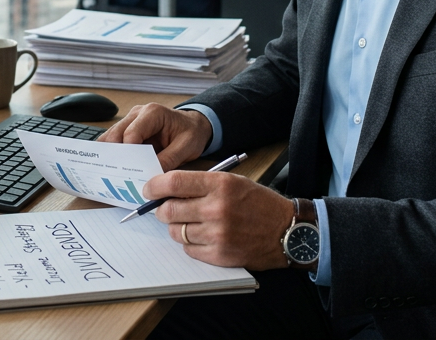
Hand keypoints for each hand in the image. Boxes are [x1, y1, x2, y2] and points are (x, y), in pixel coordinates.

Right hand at [98, 103, 211, 170]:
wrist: (194, 126)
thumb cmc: (191, 133)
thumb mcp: (186, 148)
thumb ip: (168, 160)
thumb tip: (151, 178)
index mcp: (153, 113)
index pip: (131, 133)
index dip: (127, 154)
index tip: (129, 173)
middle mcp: (138, 113)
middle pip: (115, 134)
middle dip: (114, 156)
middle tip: (117, 176)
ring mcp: (131, 120)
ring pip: (110, 137)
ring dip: (111, 155)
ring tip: (113, 174)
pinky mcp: (128, 128)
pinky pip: (114, 140)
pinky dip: (113, 154)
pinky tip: (115, 168)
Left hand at [144, 170, 295, 269]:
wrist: (287, 230)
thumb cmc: (259, 203)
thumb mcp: (233, 181)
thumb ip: (202, 184)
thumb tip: (167, 188)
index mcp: (220, 184)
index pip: (174, 182)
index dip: (155, 186)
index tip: (148, 189)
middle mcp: (217, 208)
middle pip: (169, 210)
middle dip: (160, 209)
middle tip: (163, 209)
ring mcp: (218, 234)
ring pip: (176, 232)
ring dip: (175, 227)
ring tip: (186, 223)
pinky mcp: (220, 255)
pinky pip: (188, 250)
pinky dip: (189, 244)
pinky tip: (200, 237)